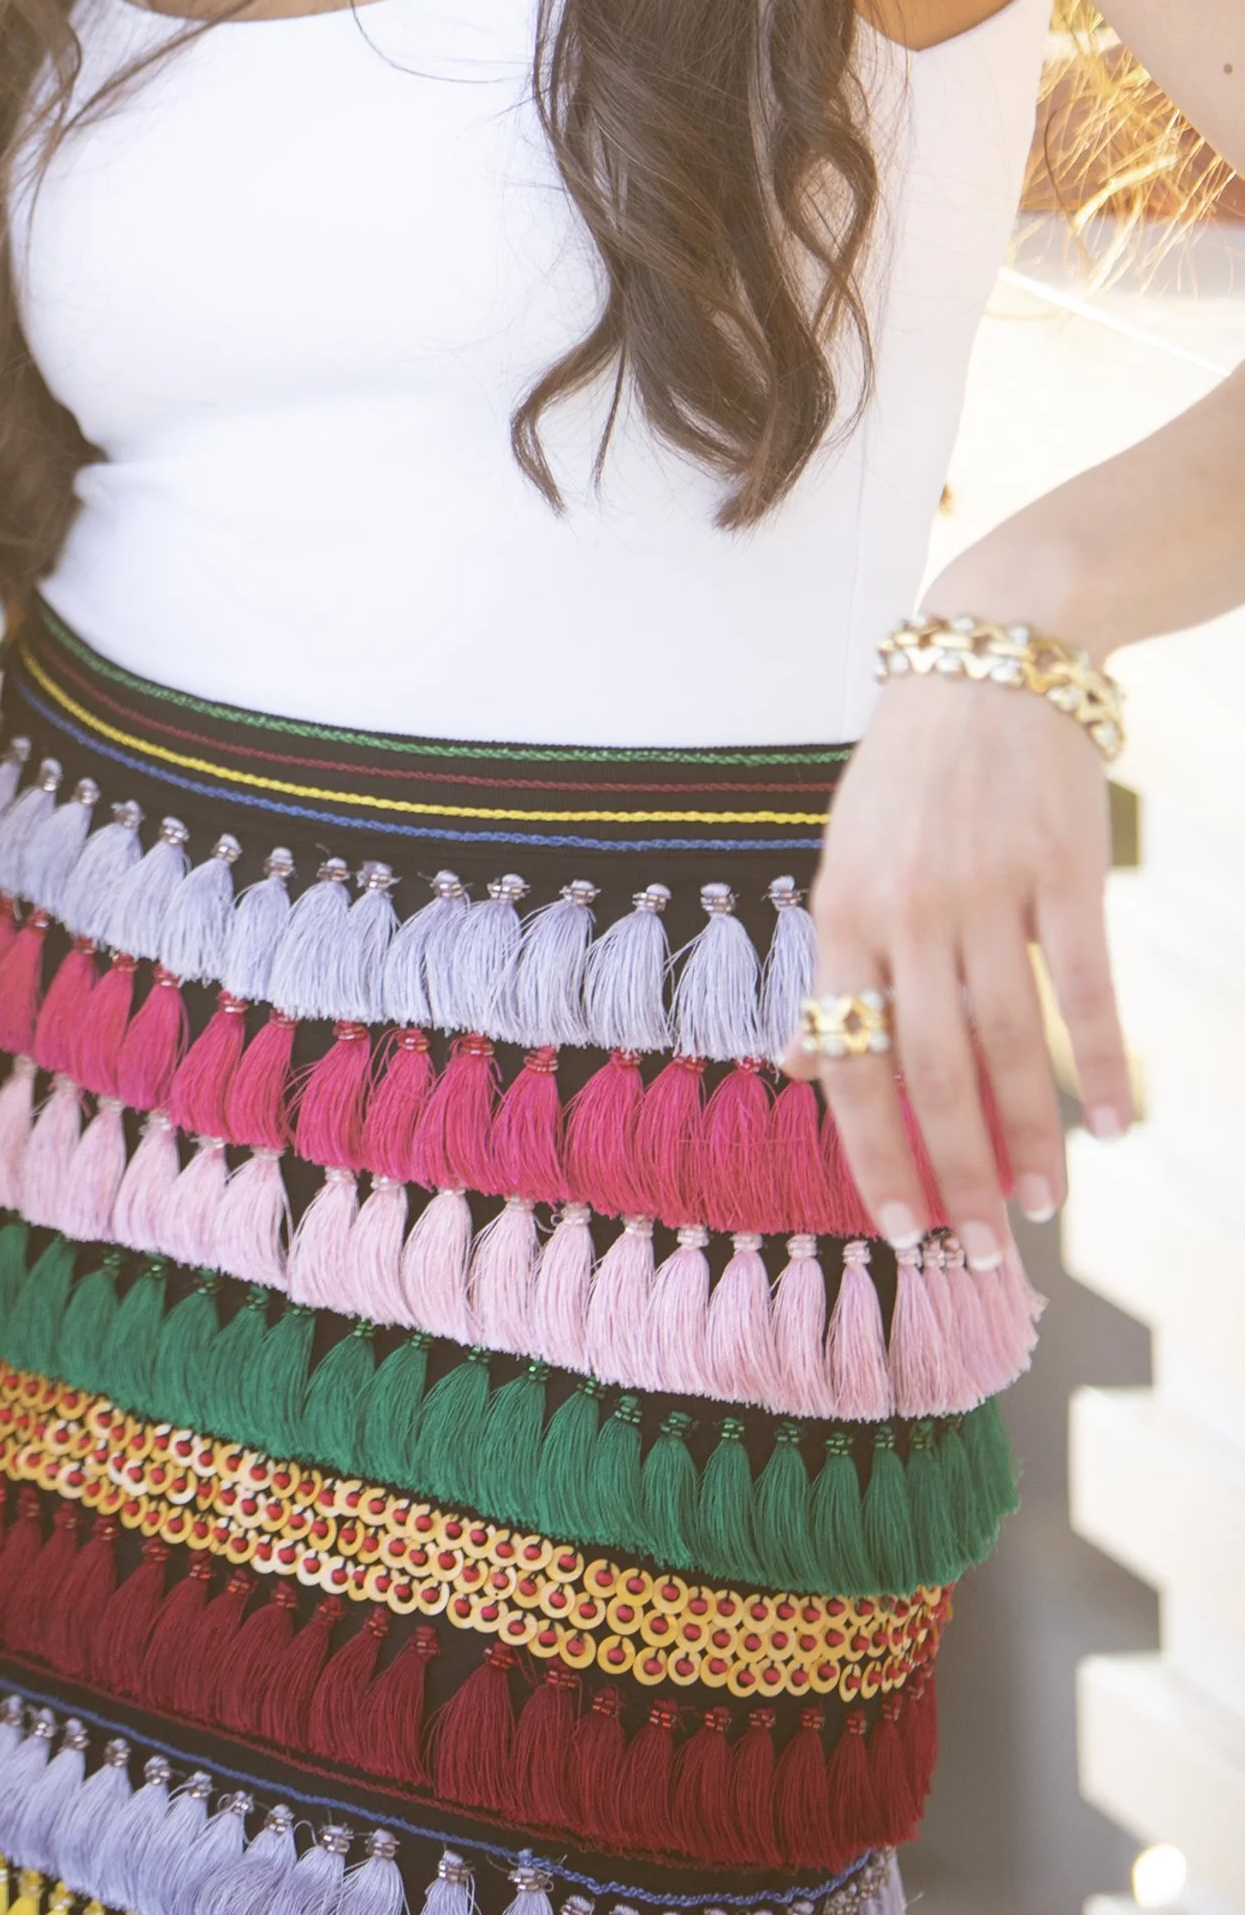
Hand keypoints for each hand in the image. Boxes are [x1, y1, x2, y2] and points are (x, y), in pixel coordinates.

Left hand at [789, 668, 1131, 1255]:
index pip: (850, 1059)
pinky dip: (1099, 1064)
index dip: (872, 1152)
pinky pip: (1083, 988)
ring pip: (1008, 1044)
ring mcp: (989, 890)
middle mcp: (909, 909)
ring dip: (1028, 1138)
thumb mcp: (845, 854)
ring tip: (1043, 1206)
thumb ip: (835, 962)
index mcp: (843, 910)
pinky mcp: (1063, 871)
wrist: (992, 660)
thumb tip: (803, 1064)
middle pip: (930, 1071)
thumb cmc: (911, 773)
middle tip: (976, 1253)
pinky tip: (1111, 1127)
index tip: (897, 1230)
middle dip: (954, 1173)